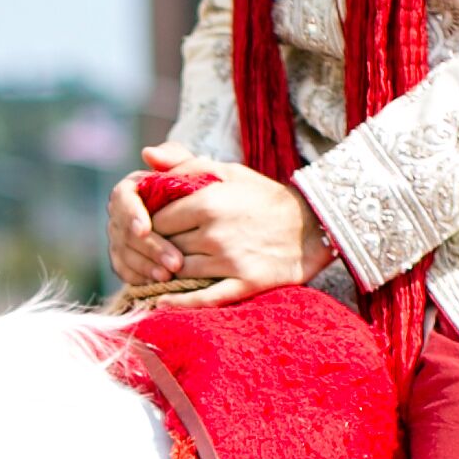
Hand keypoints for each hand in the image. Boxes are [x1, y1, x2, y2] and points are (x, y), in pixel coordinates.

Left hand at [108, 161, 325, 306]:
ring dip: (167, 273)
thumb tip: (145, 155)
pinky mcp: (245, 283)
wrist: (312, 225)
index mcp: (208, 202)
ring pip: (180, 272)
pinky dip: (180, 302)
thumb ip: (184, 164)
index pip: (158, 220)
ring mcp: (230, 261)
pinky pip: (204, 298)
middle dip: (157, 250)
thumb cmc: (263, 197)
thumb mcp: (227, 171)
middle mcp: (215, 233)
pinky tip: (162, 302)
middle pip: (166, 247)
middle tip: (153, 252)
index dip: (150, 226)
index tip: (151, 230)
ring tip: (159, 272)